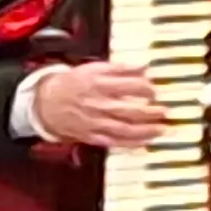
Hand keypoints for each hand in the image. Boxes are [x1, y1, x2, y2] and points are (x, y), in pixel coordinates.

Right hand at [32, 62, 166, 150]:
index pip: (129, 86)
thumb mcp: (94, 69)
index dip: (147, 88)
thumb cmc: (73, 83)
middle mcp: (97, 105)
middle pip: (129, 110)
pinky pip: (113, 142)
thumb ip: (120, 68)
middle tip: (165, 111)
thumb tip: (145, 66)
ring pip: (123, 129)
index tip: (156, 90)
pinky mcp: (91, 136)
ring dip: (145, 131)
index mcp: (99, 85)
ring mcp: (94, 123)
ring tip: (162, 129)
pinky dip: (130, 144)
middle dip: (150, 112)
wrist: (44, 103)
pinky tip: (145, 142)